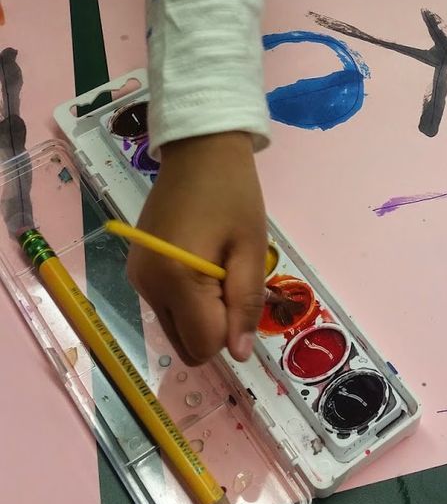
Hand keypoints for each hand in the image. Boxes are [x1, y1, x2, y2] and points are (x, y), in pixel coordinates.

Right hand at [127, 132, 266, 365]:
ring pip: (176, 328)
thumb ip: (246, 303)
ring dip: (201, 312)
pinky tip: (199, 259)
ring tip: (216, 265)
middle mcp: (147, 286)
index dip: (231, 328)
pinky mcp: (137, 269)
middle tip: (230, 278)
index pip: (204, 345)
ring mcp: (138, 279)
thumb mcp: (251, 248)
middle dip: (215, 325)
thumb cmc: (233, 193)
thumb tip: (240, 354)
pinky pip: (166, 306)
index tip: (240, 288)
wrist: (199, 149)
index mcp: (176, 280)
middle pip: (186, 345)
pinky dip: (187, 299)